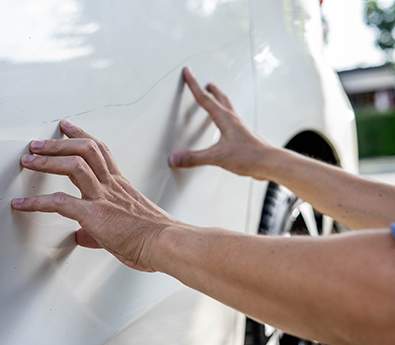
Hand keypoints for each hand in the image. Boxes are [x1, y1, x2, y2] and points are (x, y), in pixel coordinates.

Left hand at [11, 121, 176, 271]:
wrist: (165, 243)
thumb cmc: (153, 235)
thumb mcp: (127, 226)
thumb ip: (98, 229)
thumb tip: (81, 236)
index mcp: (120, 185)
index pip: (101, 151)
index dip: (82, 135)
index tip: (69, 127)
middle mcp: (111, 185)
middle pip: (86, 149)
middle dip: (60, 142)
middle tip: (41, 141)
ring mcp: (103, 197)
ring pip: (75, 166)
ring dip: (48, 160)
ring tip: (30, 158)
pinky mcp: (95, 214)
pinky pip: (60, 203)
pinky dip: (37, 202)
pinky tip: (22, 204)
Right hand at [169, 67, 273, 179]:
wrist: (269, 163)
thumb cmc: (249, 156)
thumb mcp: (217, 157)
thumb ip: (195, 157)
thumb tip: (175, 158)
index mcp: (225, 119)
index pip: (204, 99)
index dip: (193, 85)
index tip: (187, 73)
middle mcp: (233, 120)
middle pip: (220, 99)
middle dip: (211, 90)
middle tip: (206, 83)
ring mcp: (240, 128)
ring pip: (228, 108)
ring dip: (220, 100)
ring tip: (216, 99)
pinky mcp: (244, 136)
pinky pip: (232, 121)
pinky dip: (226, 116)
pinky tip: (225, 126)